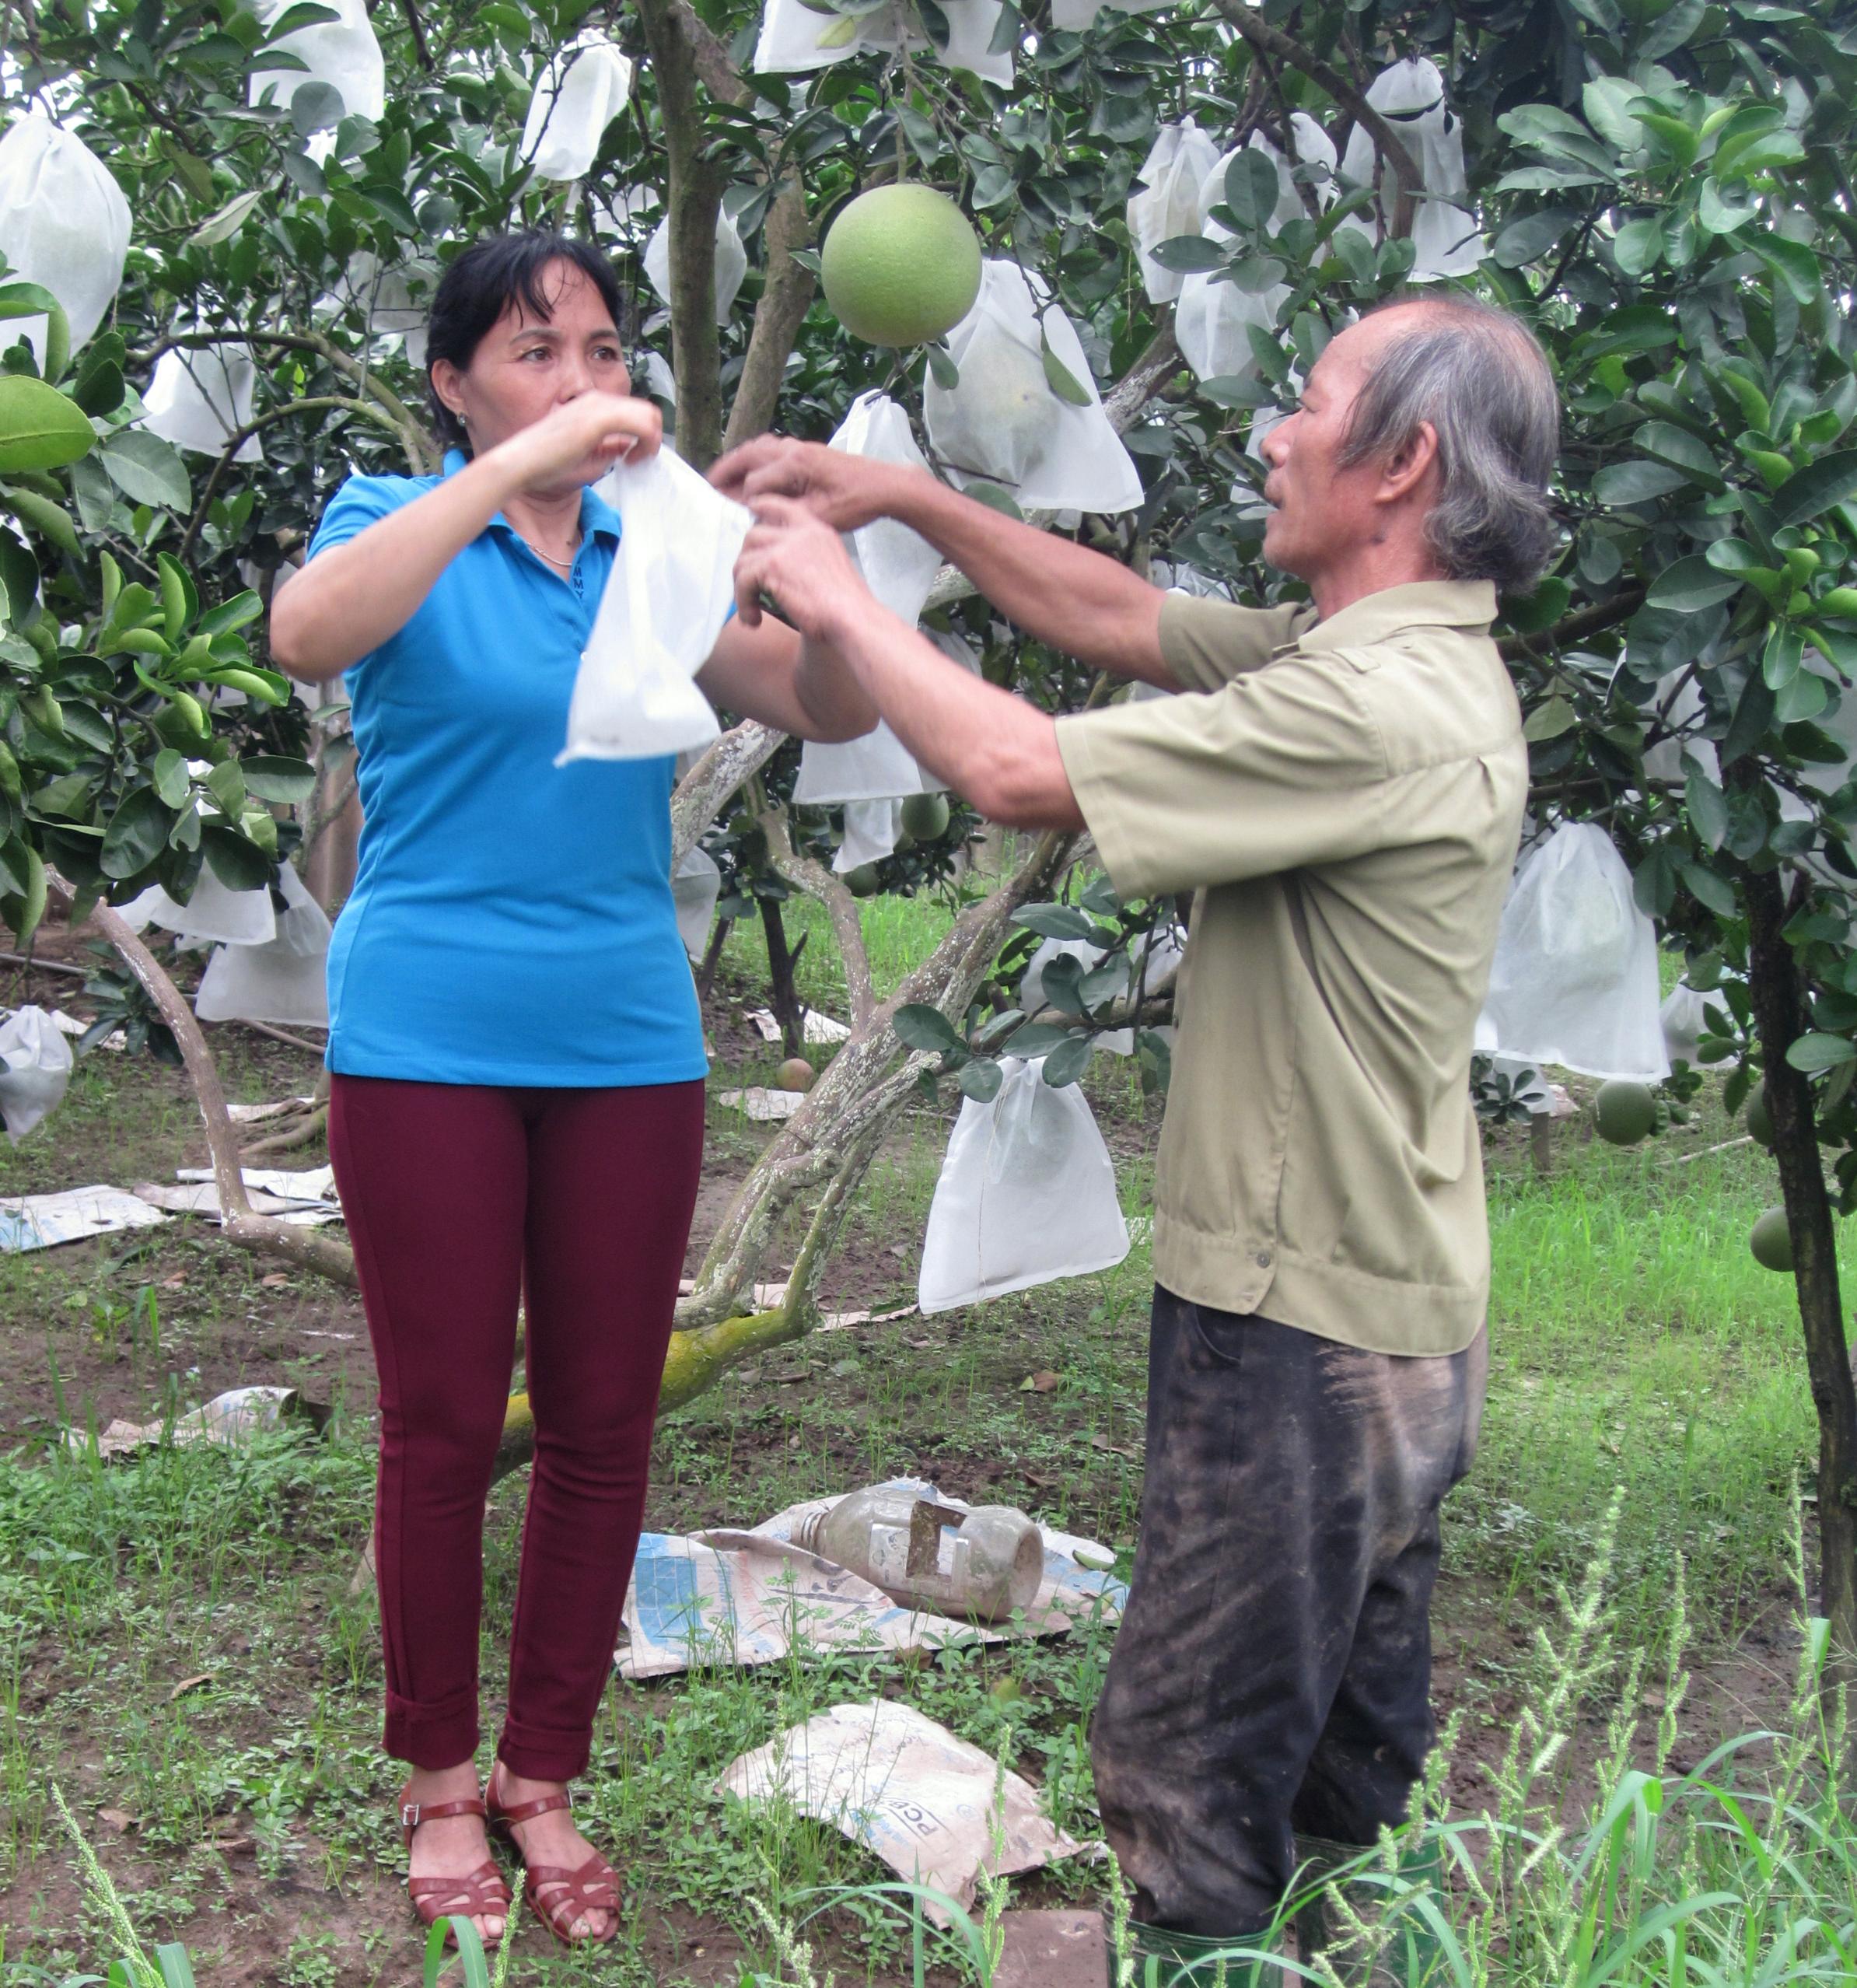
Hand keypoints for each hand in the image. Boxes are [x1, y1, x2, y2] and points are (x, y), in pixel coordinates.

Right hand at [494, 391, 661, 487]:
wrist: (521, 463)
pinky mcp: (599, 419)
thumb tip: (630, 444)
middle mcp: (597, 400)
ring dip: (651, 441)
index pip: (636, 412)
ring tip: (636, 461)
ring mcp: (598, 406)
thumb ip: (611, 447)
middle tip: (639, 460)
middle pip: (647, 410)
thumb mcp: (588, 454)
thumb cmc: (546, 462)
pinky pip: (642, 424)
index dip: (645, 436)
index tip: (635, 458)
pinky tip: (632, 459)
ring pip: (648, 415)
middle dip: (652, 437)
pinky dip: (647, 443)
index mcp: (593, 405)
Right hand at [709, 435, 909, 532]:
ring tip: (723, 479)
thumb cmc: (856, 503)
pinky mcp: (806, 450)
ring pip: (759, 448)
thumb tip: (754, 515)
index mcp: (795, 464)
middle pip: (748, 455)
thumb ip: (784, 513)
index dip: (741, 503)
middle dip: (726, 471)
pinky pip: (771, 449)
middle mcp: (793, 449)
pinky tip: (752, 473)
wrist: (884, 485)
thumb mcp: (819, 517)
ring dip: (739, 462)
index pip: (755, 483)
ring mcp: (799, 446)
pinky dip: (755, 458)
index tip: (729, 517)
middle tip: (707, 486)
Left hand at [733, 494, 872, 641]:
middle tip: (750, 586)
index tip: (750, 525)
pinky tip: (754, 620)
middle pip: (754, 534)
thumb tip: (776, 570)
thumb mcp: (830, 569)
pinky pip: (743, 580)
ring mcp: (786, 547)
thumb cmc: (847, 608)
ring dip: (742, 587)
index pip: (780, 506)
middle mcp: (802, 533)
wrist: (853, 619)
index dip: (760, 512)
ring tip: (752, 611)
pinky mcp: (772, 566)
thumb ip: (805, 560)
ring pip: (744, 559)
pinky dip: (743, 603)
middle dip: (747, 561)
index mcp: (817, 531)